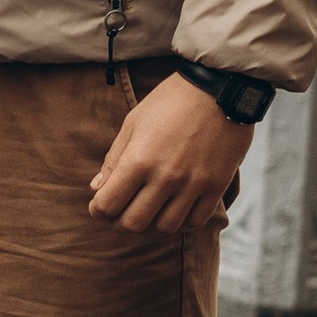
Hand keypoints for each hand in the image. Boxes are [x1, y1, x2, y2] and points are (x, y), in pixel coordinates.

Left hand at [87, 74, 253, 235]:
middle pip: (133, 223)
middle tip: (122, 211)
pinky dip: (181, 220)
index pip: (107, 205)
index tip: (100, 205)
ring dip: (151, 224)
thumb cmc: (170, 102)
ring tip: (149, 210)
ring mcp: (193, 184)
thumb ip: (114, 159)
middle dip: (120, 222)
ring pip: (165, 227)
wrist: (220, 88)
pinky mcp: (216, 186)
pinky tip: (175, 207)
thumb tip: (97, 189)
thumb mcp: (133, 123)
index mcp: (138, 160)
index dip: (98, 210)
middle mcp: (165, 177)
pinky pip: (195, 221)